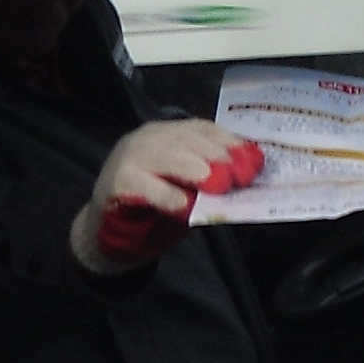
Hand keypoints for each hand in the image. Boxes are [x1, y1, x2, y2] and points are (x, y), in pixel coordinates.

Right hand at [76, 120, 260, 270]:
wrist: (109, 233)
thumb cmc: (155, 210)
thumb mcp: (189, 191)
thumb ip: (211, 182)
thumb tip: (245, 180)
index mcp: (169, 135)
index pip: (203, 130)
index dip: (230, 143)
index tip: (254, 161)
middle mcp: (148, 139)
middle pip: (187, 140)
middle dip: (216, 156)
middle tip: (237, 176)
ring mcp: (129, 157)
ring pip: (166, 157)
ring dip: (194, 170)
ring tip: (215, 185)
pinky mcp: (116, 182)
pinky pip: (144, 186)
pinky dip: (166, 196)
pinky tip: (183, 207)